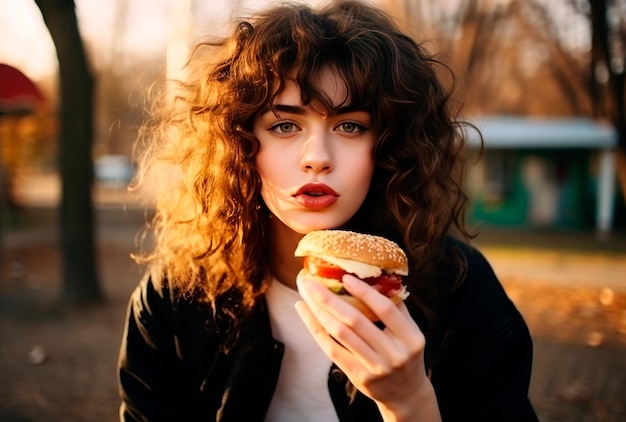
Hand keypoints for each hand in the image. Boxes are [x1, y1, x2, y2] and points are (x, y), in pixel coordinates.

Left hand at [295, 274, 440, 421]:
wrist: (406, 395)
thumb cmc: (406, 354)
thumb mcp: (411, 333)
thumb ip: (396, 308)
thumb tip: (376, 277)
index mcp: (411, 338)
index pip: (385, 310)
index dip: (365, 293)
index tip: (345, 277)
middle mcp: (394, 354)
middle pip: (356, 321)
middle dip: (330, 299)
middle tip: (310, 282)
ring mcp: (375, 367)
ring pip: (340, 334)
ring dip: (318, 311)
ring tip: (305, 294)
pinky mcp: (359, 376)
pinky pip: (332, 349)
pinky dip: (316, 329)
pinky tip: (305, 313)